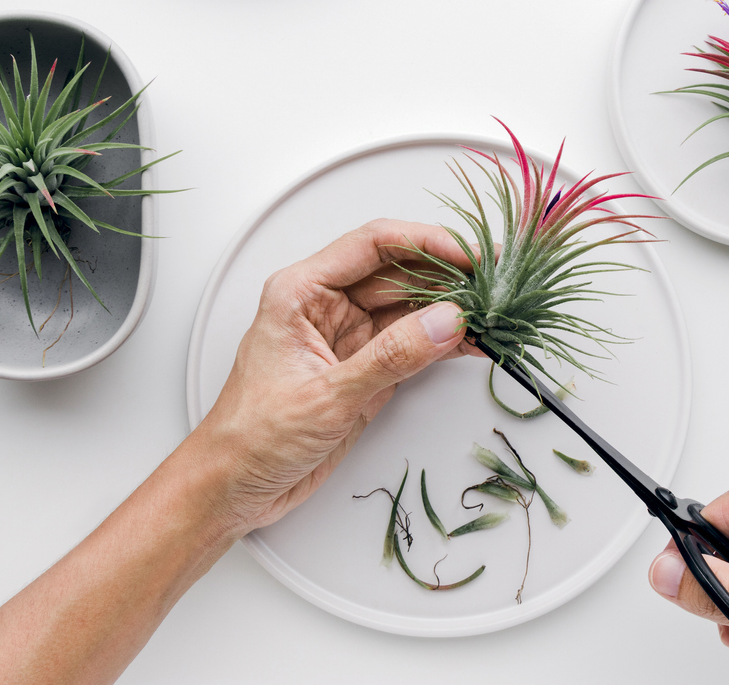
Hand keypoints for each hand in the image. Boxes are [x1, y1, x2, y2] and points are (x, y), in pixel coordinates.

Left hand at [197, 218, 473, 535]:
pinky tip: (473, 343)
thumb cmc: (252, 436)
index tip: (466, 256)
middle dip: (448, 276)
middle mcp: (326, 306)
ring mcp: (349, 337)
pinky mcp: (366, 367)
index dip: (425, 243)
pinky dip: (444, 343)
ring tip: (493, 314)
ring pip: (412, 307)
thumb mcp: (326, 396)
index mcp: (301, 292)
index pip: (372, 245)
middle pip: (399, 272)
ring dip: (452, 309)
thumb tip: (444, 322)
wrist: (235, 486)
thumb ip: (390, 358)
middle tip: (494, 284)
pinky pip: (414, 344)